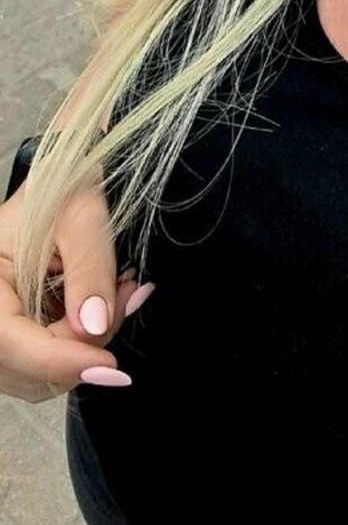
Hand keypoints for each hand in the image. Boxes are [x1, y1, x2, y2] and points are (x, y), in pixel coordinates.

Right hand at [0, 166, 150, 402]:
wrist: (59, 182)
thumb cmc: (61, 189)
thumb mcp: (79, 214)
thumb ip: (89, 268)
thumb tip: (94, 327)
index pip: (8, 342)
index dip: (58, 361)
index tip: (108, 366)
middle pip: (26, 366)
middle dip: (84, 348)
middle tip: (128, 298)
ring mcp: (1, 328)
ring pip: (40, 372)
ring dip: (89, 345)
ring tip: (121, 293)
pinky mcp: (19, 333)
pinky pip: (48, 360)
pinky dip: (84, 343)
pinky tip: (109, 304)